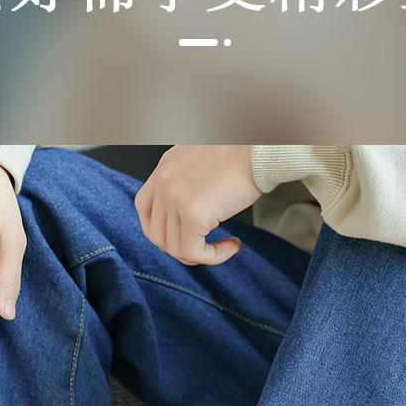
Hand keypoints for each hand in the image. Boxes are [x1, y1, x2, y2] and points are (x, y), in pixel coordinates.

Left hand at [134, 145, 260, 265]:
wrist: (260, 148)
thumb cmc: (243, 152)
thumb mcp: (201, 160)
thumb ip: (187, 181)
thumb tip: (190, 211)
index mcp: (164, 168)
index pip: (144, 208)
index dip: (162, 230)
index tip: (183, 236)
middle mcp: (163, 182)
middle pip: (157, 234)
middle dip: (182, 248)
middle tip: (206, 248)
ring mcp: (174, 199)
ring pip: (174, 248)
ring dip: (201, 255)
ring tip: (225, 246)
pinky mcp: (192, 214)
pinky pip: (194, 252)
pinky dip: (214, 257)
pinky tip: (233, 245)